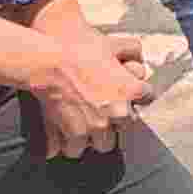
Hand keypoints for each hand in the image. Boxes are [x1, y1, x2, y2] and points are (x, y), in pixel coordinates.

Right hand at [25, 31, 147, 159]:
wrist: (46, 61)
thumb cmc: (76, 49)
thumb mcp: (109, 43)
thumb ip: (130, 50)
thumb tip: (138, 58)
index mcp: (129, 91)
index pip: (146, 100)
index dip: (136, 98)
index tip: (128, 97)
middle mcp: (115, 113)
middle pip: (123, 130)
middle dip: (114, 124)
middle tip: (101, 112)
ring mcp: (94, 126)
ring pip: (101, 145)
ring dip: (93, 138)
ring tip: (82, 125)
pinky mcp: (72, 135)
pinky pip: (74, 149)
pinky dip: (68, 144)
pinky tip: (64, 133)